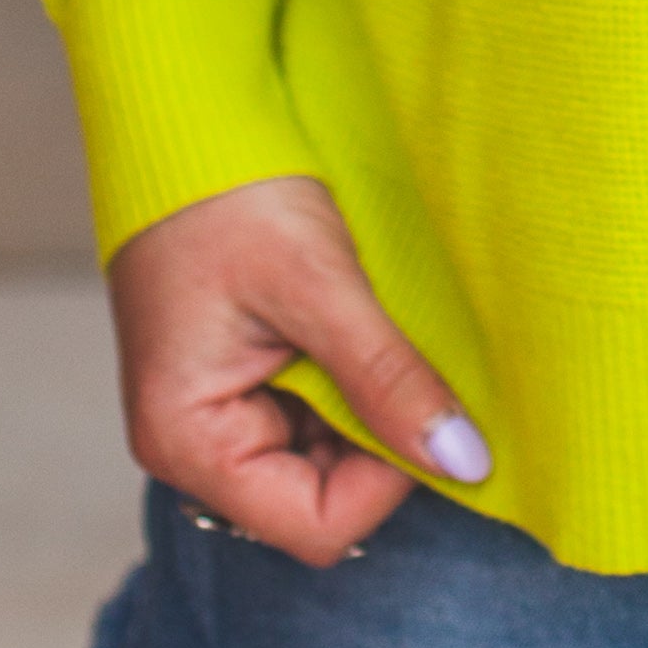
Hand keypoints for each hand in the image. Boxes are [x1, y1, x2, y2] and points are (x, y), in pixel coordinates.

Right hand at [106, 174, 489, 569]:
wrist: (183, 122)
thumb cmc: (229, 194)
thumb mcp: (319, 285)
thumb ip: (388, 379)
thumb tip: (464, 461)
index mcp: (188, 441)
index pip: (316, 525)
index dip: (386, 481)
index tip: (425, 409)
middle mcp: (192, 448)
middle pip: (320, 501)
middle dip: (378, 444)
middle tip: (404, 361)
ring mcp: (215, 418)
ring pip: (325, 461)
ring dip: (367, 410)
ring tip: (370, 331)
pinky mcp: (238, 386)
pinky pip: (313, 419)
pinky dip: (350, 387)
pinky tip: (354, 331)